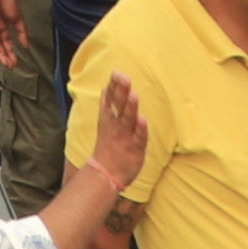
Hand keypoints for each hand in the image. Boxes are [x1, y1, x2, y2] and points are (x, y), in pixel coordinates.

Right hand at [84, 72, 149, 193]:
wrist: (105, 175)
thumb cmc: (108, 148)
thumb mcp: (105, 125)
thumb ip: (107, 106)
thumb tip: (105, 89)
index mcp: (109, 120)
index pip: (111, 100)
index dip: (113, 87)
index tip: (115, 73)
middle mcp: (117, 126)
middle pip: (119, 106)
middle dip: (121, 91)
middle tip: (123, 77)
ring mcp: (126, 137)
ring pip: (128, 120)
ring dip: (131, 107)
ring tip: (133, 94)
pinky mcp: (136, 148)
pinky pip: (139, 137)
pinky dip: (140, 129)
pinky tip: (143, 120)